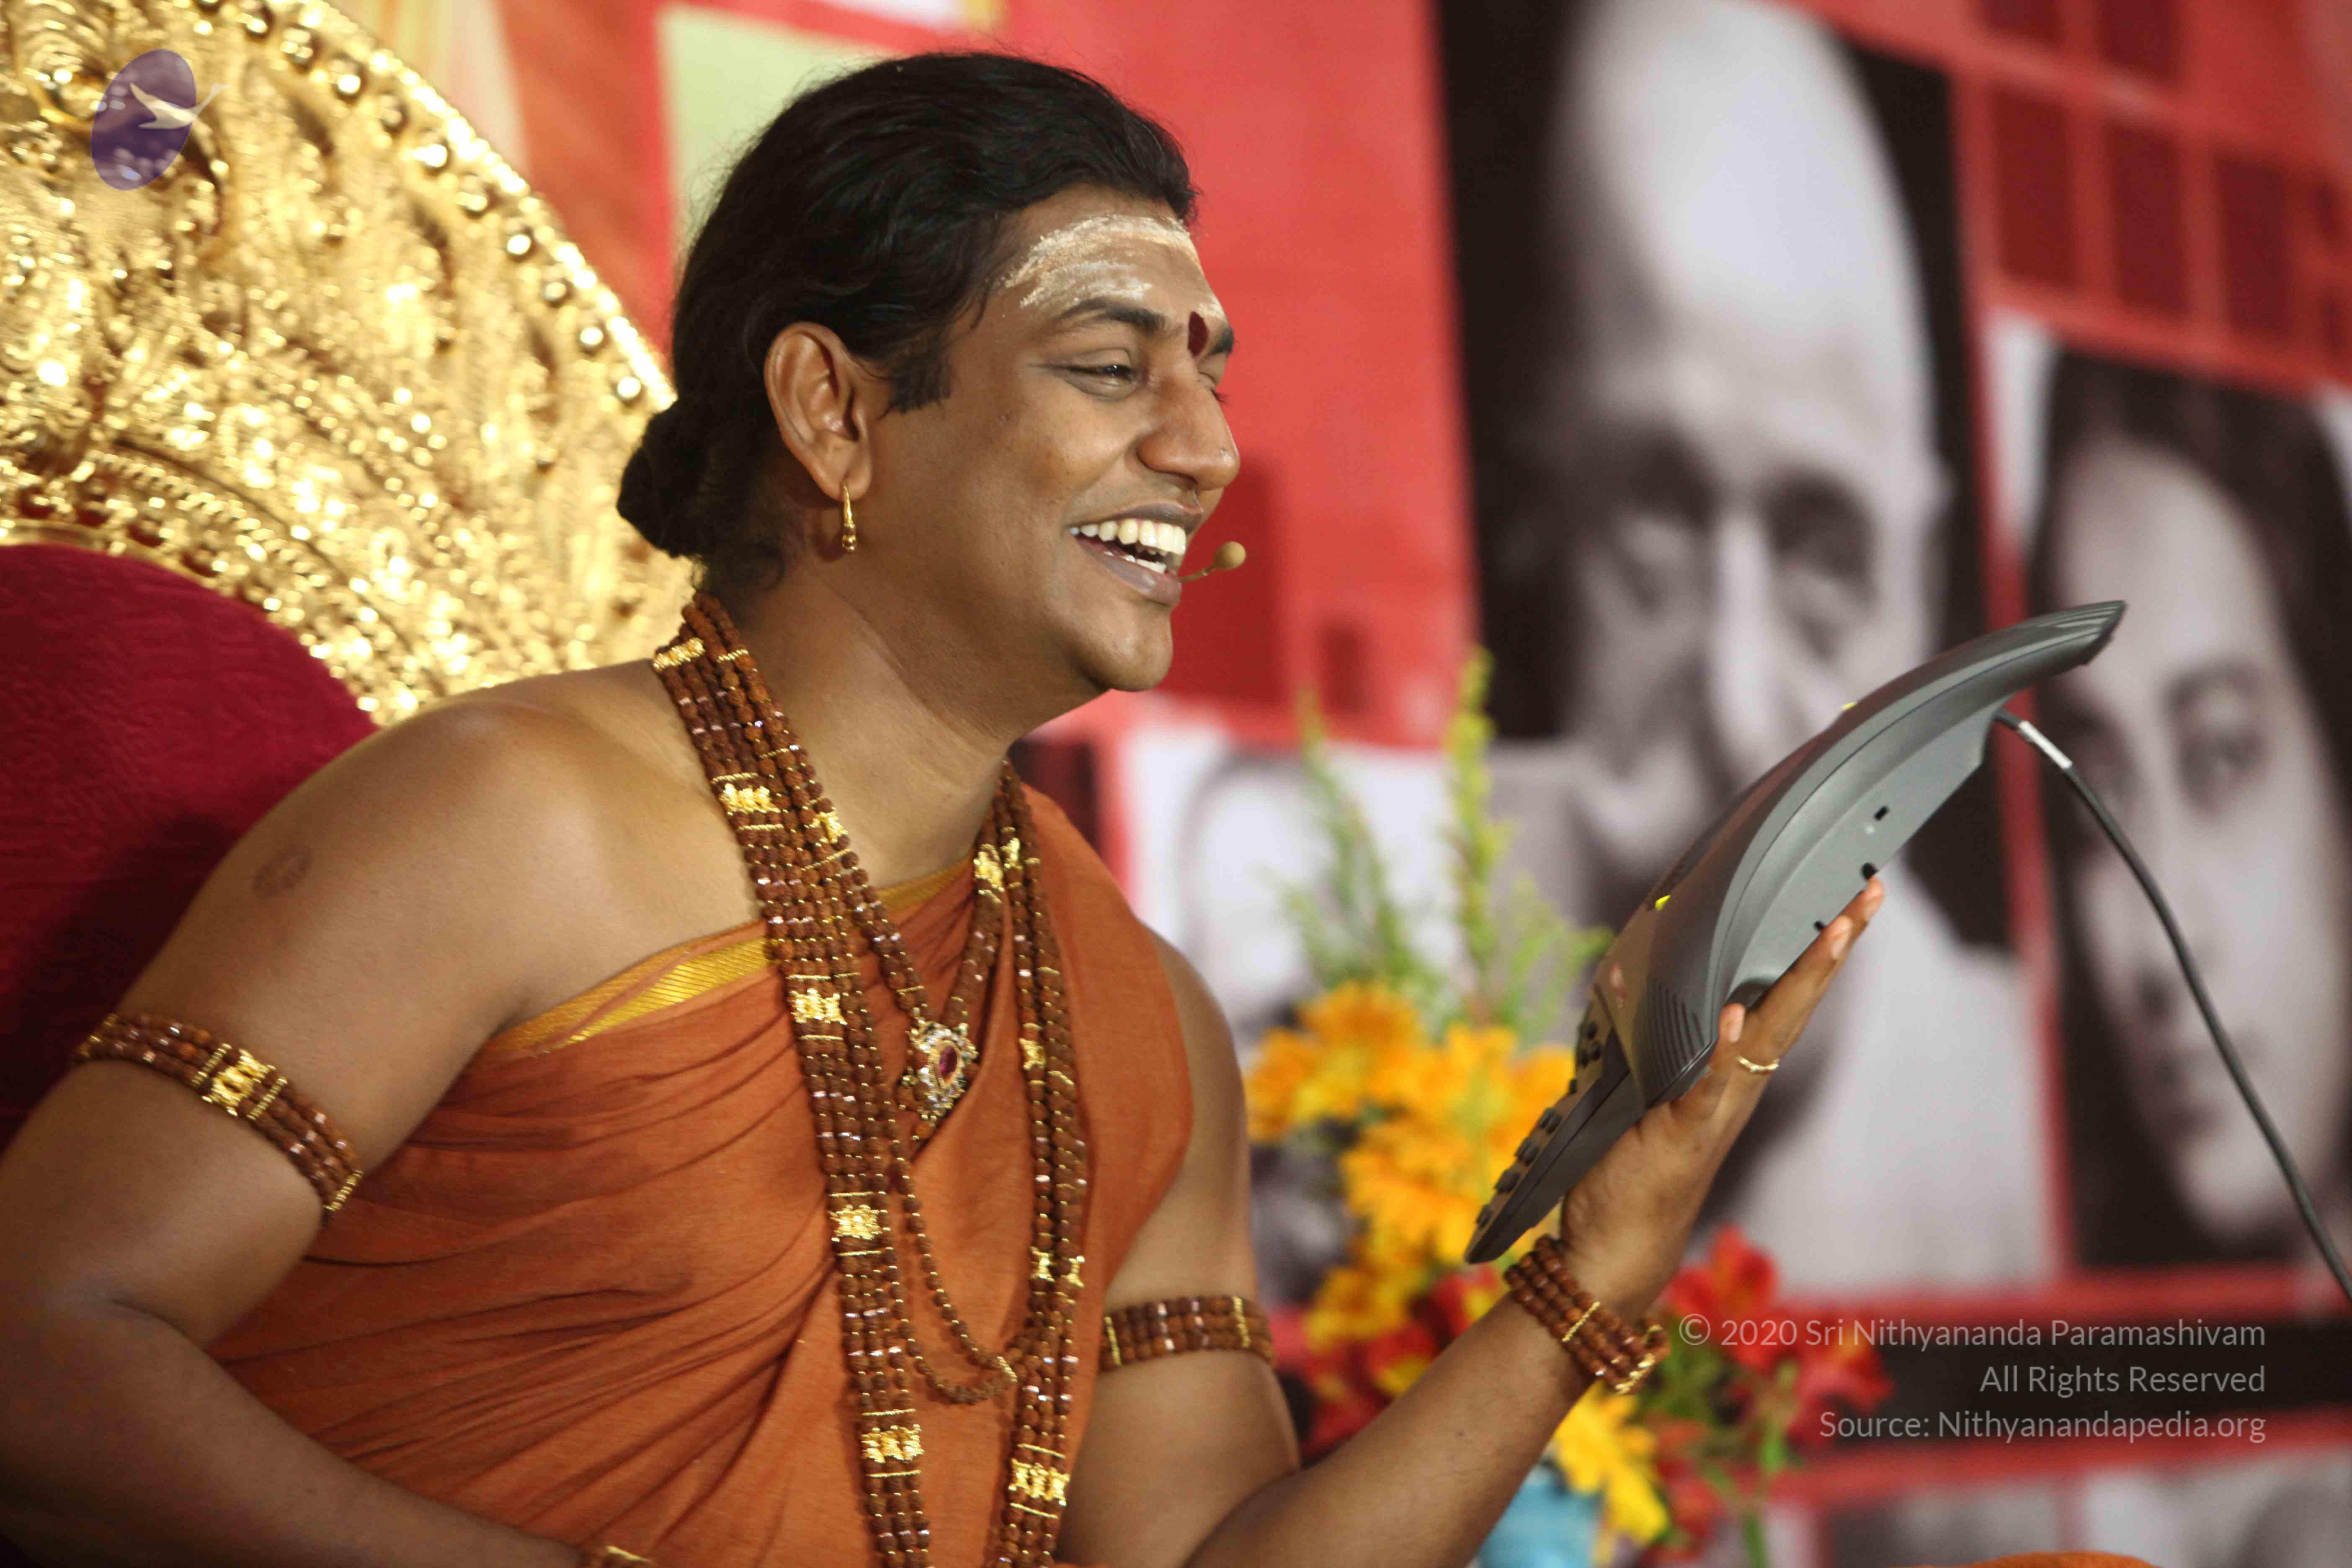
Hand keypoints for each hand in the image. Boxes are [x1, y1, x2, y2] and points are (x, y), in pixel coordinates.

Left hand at [1550, 878, 1885, 1319]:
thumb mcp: (1630, 1082)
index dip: (1813, 951)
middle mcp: (1736, 1085)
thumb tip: (1624, 967)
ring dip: (1800, 984)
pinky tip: (1735, 1015)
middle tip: (1866, 896)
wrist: (1615, 1246)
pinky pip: (1709, 1085)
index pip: (1779, 998)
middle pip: (1794, 1005)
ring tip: (1831, 931)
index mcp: (1727, 1068)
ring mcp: (1717, 1108)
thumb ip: (1635, 1031)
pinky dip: (1723, 1051)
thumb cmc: (1626, 1166)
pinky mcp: (1685, 1132)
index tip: (1845, 902)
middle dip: (1831, 949)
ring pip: (1768, 1035)